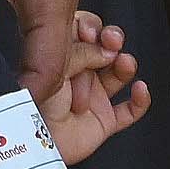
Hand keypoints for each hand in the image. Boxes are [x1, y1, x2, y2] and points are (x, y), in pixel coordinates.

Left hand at [39, 9, 152, 164]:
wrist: (29, 140)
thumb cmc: (30, 103)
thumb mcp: (53, 67)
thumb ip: (80, 53)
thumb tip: (106, 48)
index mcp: (57, 57)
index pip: (79, 33)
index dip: (90, 28)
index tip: (92, 30)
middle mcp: (76, 75)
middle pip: (102, 51)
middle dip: (110, 42)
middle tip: (112, 40)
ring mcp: (91, 96)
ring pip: (117, 75)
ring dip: (124, 66)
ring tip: (124, 62)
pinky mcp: (103, 121)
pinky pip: (130, 111)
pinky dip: (139, 100)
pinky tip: (140, 88)